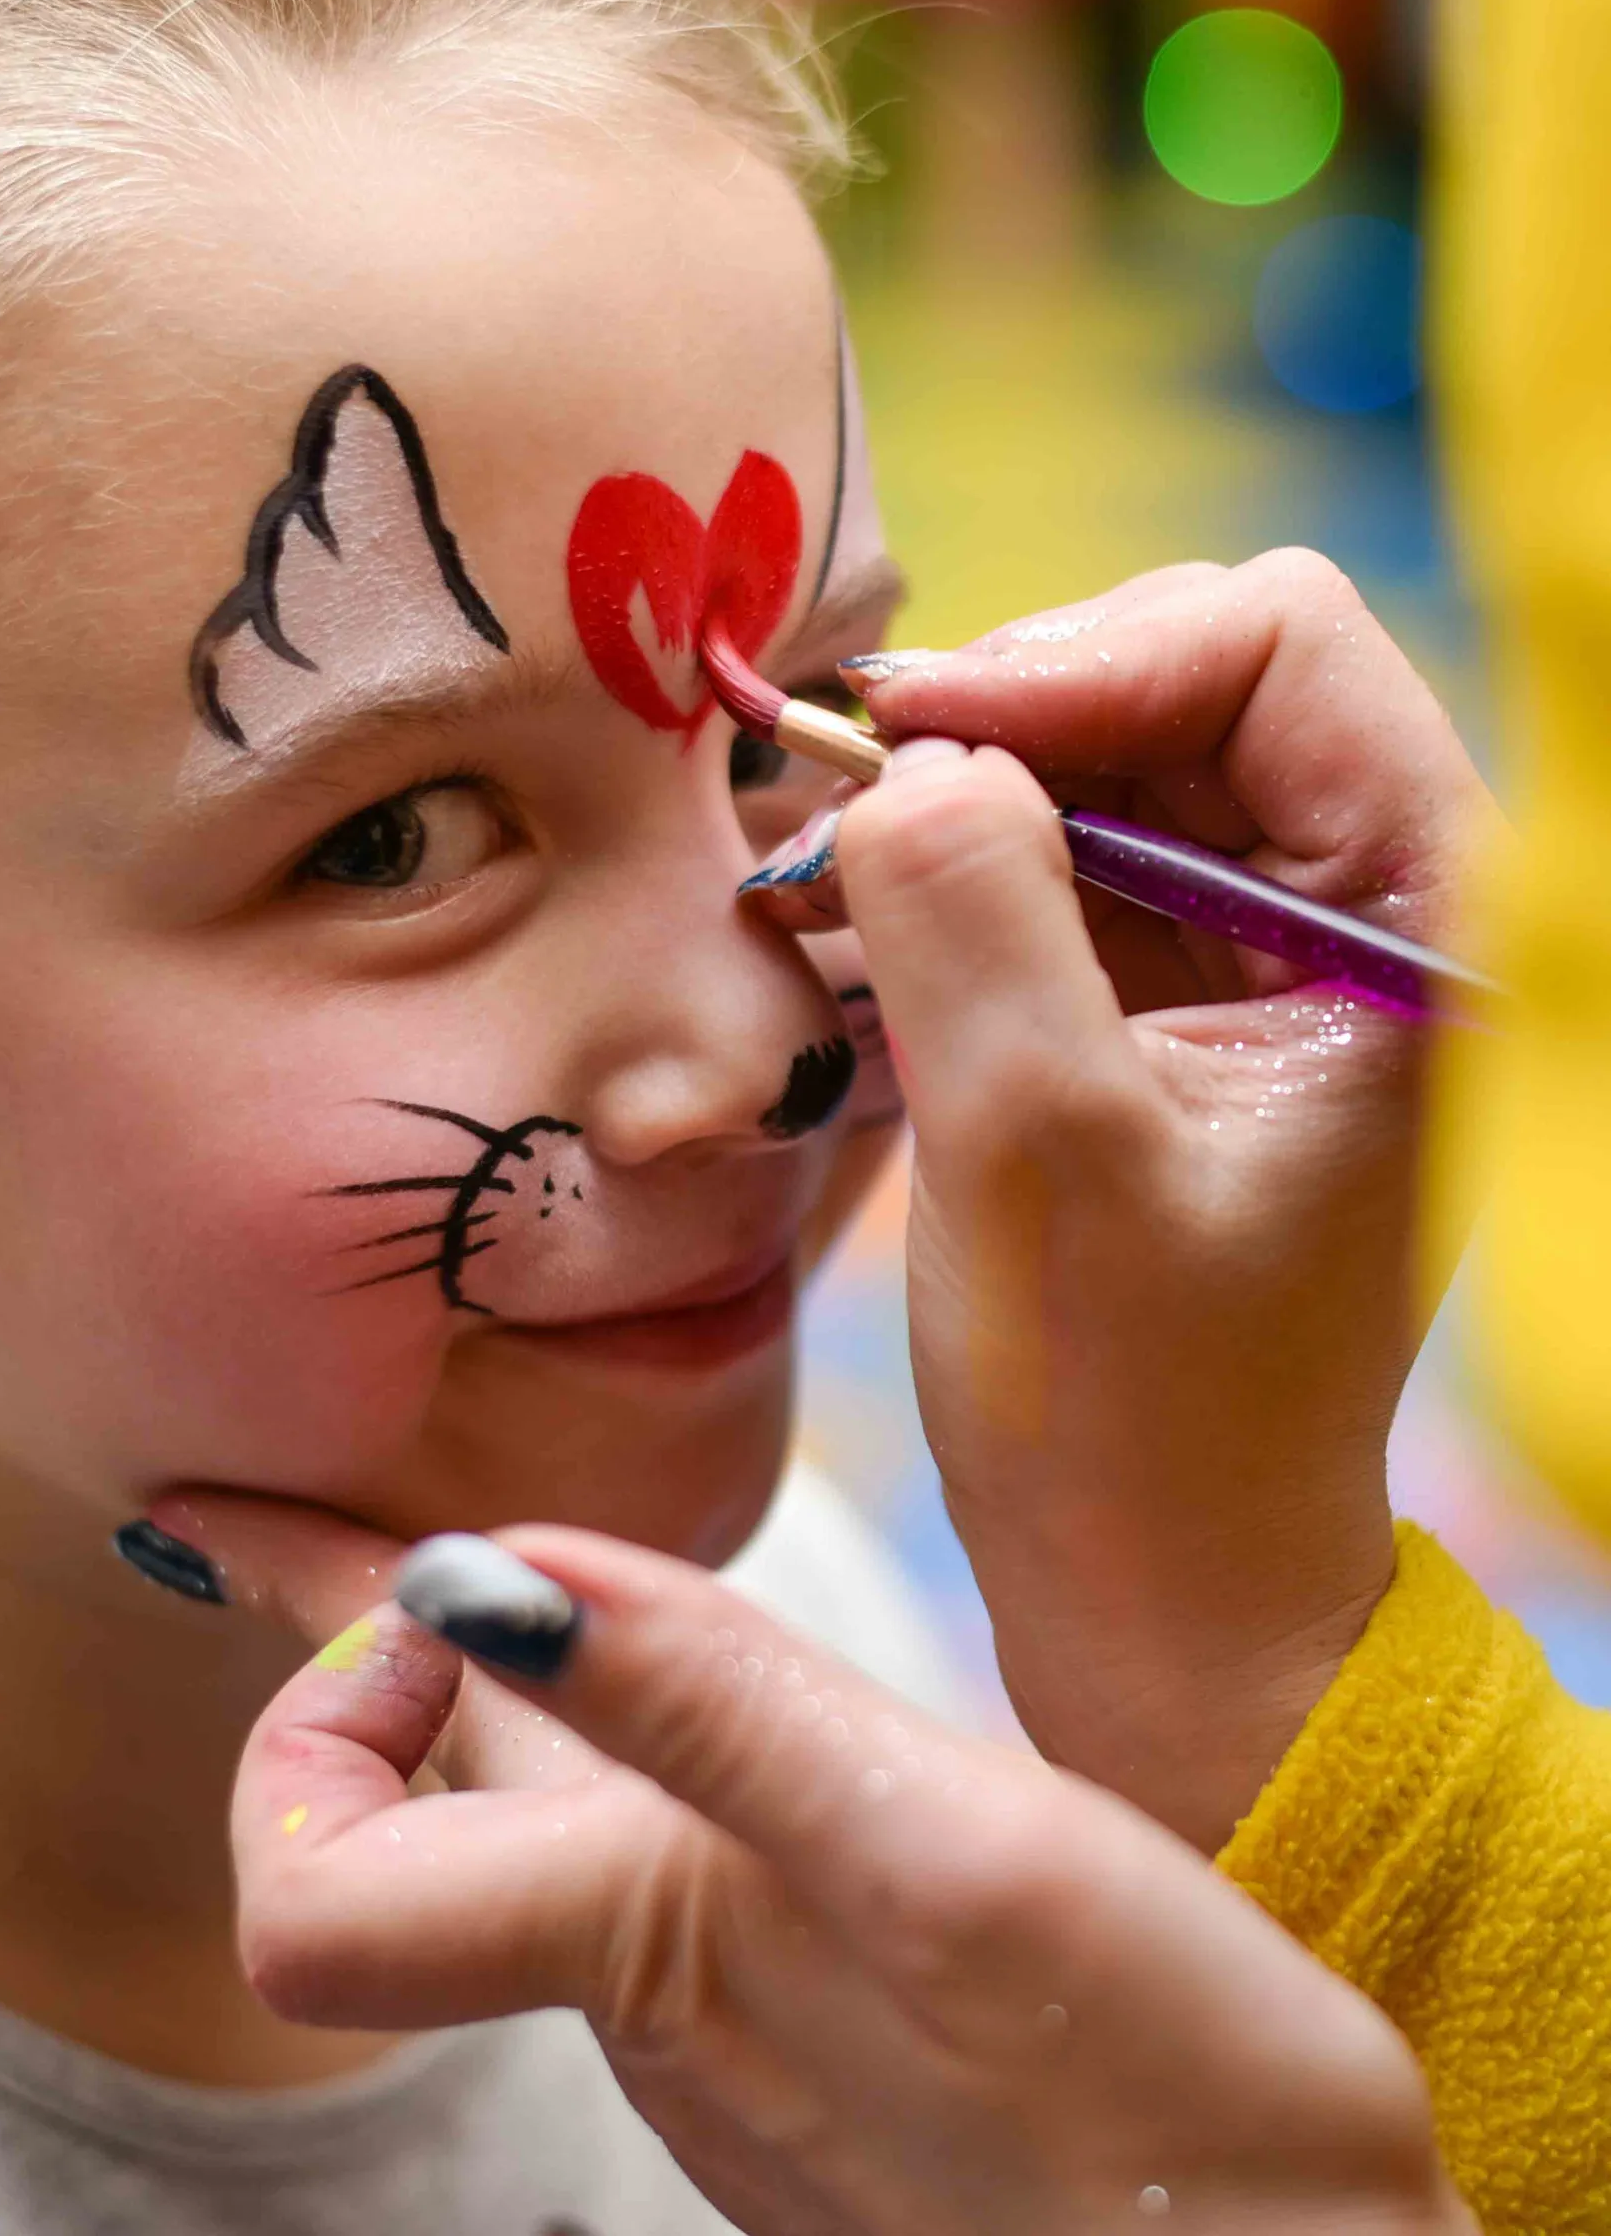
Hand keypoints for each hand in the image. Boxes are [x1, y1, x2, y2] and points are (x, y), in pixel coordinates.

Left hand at [168, 1493, 1472, 2235]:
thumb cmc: (1156, 2099)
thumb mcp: (938, 1859)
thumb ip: (709, 1716)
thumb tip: (468, 1583)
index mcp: (643, 1932)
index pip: (313, 1885)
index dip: (300, 1730)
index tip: (395, 1580)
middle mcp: (650, 1994)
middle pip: (413, 1822)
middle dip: (346, 1660)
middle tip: (251, 1518)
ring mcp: (737, 2027)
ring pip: (532, 1837)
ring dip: (476, 1697)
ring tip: (457, 1574)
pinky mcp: (832, 2032)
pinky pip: (655, 1870)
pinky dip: (613, 1752)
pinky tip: (676, 1701)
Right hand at [818, 551, 1498, 1850]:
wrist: (1165, 1604)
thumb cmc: (1133, 1418)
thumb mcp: (1037, 1148)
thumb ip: (972, 910)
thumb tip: (903, 756)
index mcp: (1427, 925)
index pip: (1276, 640)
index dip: (1083, 661)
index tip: (909, 747)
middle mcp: (1374, 913)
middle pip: (1184, 681)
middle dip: (1003, 727)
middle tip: (839, 806)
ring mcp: (1278, 960)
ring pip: (1108, 768)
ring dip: (958, 805)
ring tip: (818, 879)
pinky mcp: (1187, 1011)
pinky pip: (1067, 868)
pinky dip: (954, 881)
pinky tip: (850, 931)